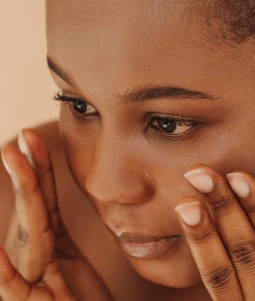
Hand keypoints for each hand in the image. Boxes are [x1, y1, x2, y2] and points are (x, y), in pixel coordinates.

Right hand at [0, 129, 111, 300]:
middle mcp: (33, 256)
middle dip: (27, 172)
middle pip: (33, 208)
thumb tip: (74, 201)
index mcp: (44, 244)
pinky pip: (17, 288)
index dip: (38, 169)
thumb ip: (60, 236)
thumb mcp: (70, 260)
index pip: (42, 199)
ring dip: (23, 196)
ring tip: (13, 161)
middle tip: (22, 138)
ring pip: (29, 235)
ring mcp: (32, 278)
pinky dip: (6, 273)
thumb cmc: (79, 297)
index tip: (33, 138)